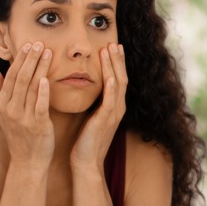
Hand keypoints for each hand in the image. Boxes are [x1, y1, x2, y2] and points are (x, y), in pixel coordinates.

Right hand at [0, 41, 54, 166]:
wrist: (27, 162)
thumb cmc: (20, 136)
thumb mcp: (6, 114)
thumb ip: (0, 91)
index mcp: (4, 105)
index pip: (11, 76)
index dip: (20, 59)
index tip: (28, 44)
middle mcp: (11, 109)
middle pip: (20, 78)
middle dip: (30, 59)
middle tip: (39, 43)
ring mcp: (24, 118)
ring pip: (30, 88)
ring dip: (39, 68)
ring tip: (47, 53)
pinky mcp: (37, 126)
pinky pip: (39, 106)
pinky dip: (41, 92)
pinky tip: (46, 79)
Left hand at [70, 42, 126, 170]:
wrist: (86, 163)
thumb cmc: (85, 141)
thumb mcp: (91, 117)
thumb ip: (93, 103)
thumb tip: (86, 89)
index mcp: (114, 107)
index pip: (117, 79)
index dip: (116, 63)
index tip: (112, 47)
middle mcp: (117, 108)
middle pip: (121, 78)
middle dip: (118, 60)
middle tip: (115, 42)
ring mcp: (113, 114)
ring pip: (117, 85)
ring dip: (114, 67)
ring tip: (111, 50)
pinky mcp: (105, 121)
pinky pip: (110, 101)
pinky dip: (111, 87)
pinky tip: (110, 75)